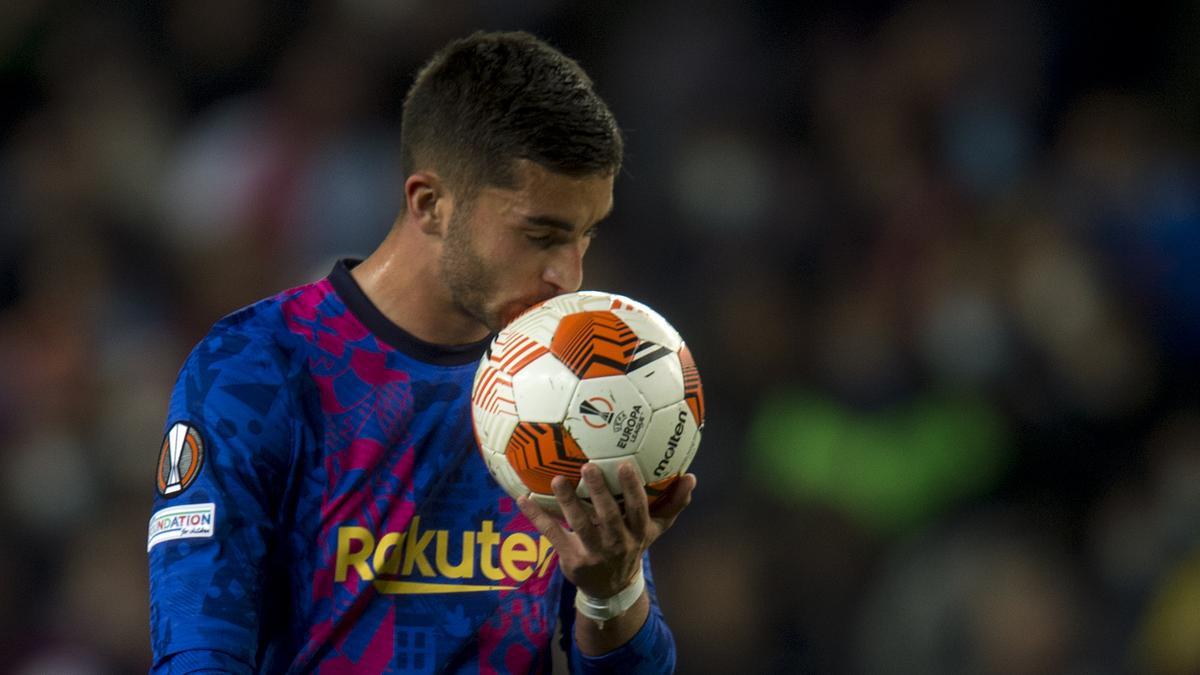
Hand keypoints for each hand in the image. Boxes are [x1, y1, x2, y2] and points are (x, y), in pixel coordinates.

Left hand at [517, 461, 695, 598]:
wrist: (611, 588)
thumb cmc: (632, 546)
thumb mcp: (655, 530)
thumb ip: (674, 504)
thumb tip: (691, 477)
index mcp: (638, 533)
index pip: (638, 510)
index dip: (632, 489)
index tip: (625, 465)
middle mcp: (617, 543)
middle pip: (608, 517)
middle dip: (599, 492)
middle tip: (589, 466)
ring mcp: (593, 553)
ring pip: (579, 525)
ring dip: (567, 502)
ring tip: (558, 479)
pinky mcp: (571, 559)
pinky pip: (553, 535)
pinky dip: (538, 517)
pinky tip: (524, 498)